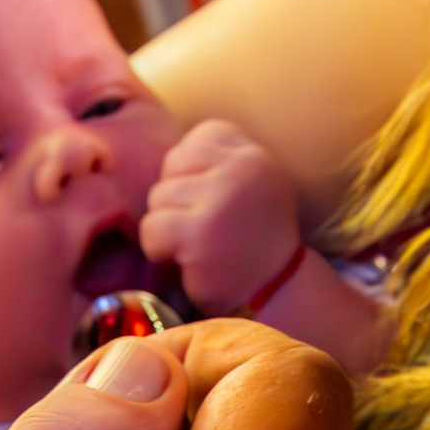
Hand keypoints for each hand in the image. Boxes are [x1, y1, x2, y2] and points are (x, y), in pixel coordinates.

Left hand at [138, 118, 300, 315]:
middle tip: (202, 228)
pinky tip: (186, 260)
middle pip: (174, 164)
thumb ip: (218, 163)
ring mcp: (220, 197)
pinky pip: (152, 228)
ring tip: (197, 246)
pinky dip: (160, 249)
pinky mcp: (199, 231)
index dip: (193, 172)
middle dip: (177, 199)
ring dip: (168, 227)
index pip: (201, 137)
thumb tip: (168, 160)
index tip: (211, 201)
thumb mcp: (250, 187)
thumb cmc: (253, 242)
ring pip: (158, 197)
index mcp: (253, 155)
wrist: (276, 292)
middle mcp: (241, 169)